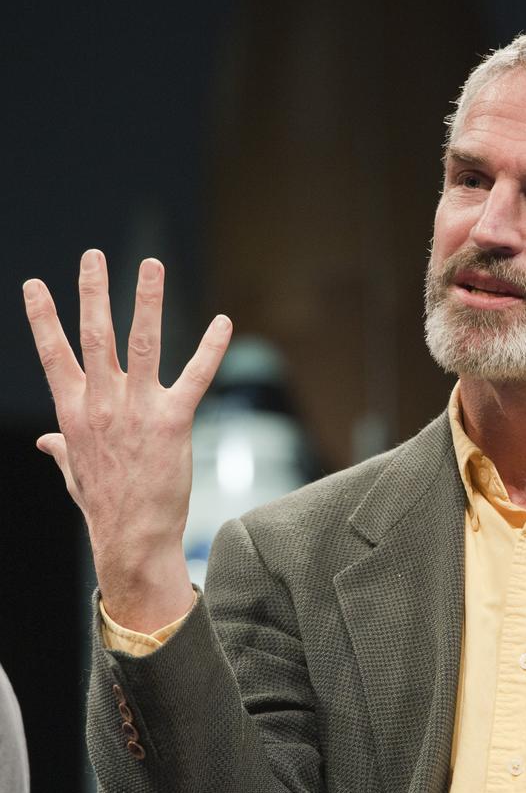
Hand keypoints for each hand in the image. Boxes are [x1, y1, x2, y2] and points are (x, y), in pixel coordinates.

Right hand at [24, 248, 231, 631]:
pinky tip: (223, 322)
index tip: (35, 284)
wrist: (132, 537)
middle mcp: (102, 403)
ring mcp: (137, 410)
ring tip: (151, 264)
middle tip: (93, 255)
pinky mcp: (172, 421)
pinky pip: (195, 376)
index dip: (43, 317)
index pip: (53, 355)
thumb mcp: (74, 472)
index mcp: (74, 412)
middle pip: (95, 335)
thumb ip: (61, 449)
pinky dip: (211, 348)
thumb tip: (45, 443)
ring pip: (141, 342)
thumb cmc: (104, 506)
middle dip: (93, 292)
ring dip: (147, 299)